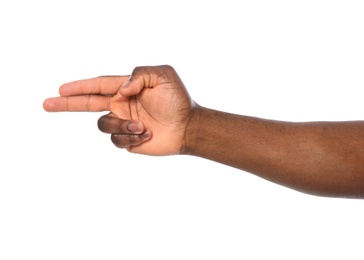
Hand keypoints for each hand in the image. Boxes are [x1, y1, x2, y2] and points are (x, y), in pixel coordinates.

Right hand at [43, 65, 196, 154]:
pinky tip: (147, 135)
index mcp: (126, 88)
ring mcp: (124, 122)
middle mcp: (122, 105)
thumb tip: (120, 91)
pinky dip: (131, 138)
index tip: (60, 89)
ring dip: (122, 126)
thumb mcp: (163, 75)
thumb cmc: (178, 99)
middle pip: (87, 104)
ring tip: (143, 127)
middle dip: (66, 104)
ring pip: (104, 125)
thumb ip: (138, 74)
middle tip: (47, 103)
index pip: (97, 86)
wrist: (189, 126)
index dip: (79, 87)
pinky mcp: (129, 140)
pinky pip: (117, 140)